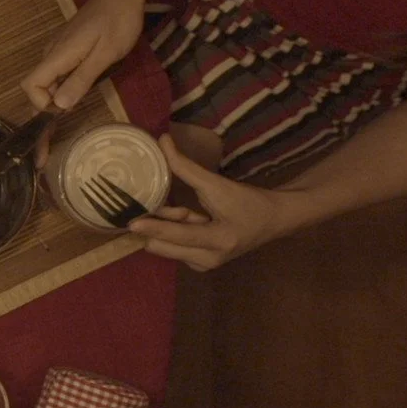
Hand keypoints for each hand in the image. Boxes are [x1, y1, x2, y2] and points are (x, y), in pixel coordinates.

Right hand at [22, 0, 148, 110]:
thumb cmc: (118, 22)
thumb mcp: (105, 54)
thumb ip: (81, 79)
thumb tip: (59, 105)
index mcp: (58, 55)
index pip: (30, 84)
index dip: (41, 102)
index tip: (65, 109)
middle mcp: (51, 51)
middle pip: (38, 83)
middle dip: (54, 100)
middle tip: (83, 103)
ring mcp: (58, 46)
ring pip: (50, 77)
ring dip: (63, 89)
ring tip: (91, 87)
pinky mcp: (67, 43)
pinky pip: (59, 68)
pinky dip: (69, 78)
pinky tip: (90, 74)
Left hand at [126, 135, 301, 270]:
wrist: (274, 220)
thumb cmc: (249, 202)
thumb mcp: (218, 184)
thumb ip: (186, 167)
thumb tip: (162, 141)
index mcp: (218, 241)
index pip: (178, 235)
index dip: (154, 227)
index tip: (132, 223)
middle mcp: (207, 260)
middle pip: (162, 245)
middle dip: (161, 224)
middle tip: (181, 207)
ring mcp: (203, 266)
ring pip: (164, 246)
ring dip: (168, 226)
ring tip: (190, 211)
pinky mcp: (199, 264)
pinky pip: (172, 248)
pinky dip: (174, 232)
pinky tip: (192, 219)